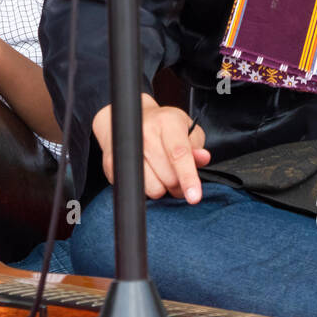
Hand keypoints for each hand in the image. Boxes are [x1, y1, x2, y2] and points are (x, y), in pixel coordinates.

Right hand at [91, 94, 210, 203]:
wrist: (130, 119)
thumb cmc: (164, 126)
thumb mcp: (187, 130)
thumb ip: (196, 146)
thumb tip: (203, 158)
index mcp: (167, 122)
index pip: (179, 154)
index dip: (188, 177)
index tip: (194, 197)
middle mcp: (146, 133)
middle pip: (169, 178)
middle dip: (178, 184)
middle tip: (176, 173)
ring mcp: (128, 148)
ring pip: (154, 189)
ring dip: (162, 187)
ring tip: (160, 172)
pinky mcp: (113, 163)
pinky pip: (138, 190)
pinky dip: (146, 188)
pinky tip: (147, 172)